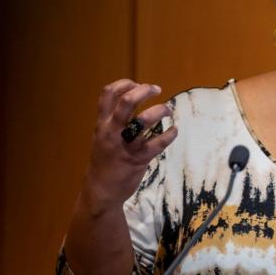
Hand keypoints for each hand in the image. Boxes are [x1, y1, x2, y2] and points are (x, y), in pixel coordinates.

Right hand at [82, 79, 177, 210]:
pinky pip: (158, 143)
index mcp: (102, 125)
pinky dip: (170, 134)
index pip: (108, 94)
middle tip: (156, 89)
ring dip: (159, 110)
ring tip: (167, 109)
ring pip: (143, 120)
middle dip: (143, 91)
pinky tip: (174, 130)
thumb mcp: (102, 137)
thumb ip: (115, 120)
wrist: (101, 190)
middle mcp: (112, 132)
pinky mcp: (138, 159)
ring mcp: (125, 145)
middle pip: (126, 102)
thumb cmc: (105, 161)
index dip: (124, 84)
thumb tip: (135, 100)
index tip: (138, 84)